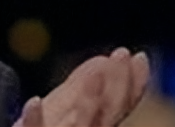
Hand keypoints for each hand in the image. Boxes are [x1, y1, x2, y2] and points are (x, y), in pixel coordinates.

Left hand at [15, 47, 149, 126]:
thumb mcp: (62, 108)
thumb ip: (81, 86)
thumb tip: (105, 59)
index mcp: (92, 125)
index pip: (118, 105)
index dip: (132, 84)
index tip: (139, 57)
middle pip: (107, 113)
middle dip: (117, 86)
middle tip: (122, 54)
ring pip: (79, 125)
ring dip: (88, 103)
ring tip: (95, 77)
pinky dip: (34, 117)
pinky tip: (34, 101)